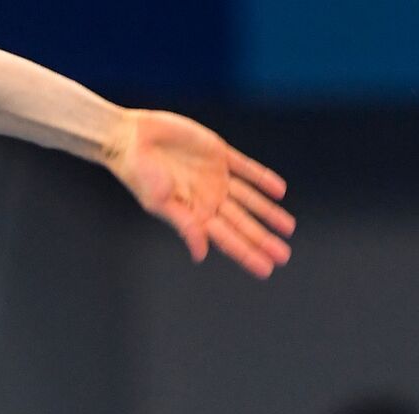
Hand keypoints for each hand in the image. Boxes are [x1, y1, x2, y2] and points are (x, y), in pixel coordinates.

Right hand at [112, 109, 294, 278]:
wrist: (130, 138)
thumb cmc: (138, 173)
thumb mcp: (159, 203)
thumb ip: (184, 225)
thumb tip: (201, 255)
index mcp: (194, 214)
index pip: (227, 239)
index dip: (247, 254)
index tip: (266, 269)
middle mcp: (207, 198)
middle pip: (242, 223)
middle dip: (262, 239)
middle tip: (283, 256)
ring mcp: (214, 177)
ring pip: (249, 199)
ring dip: (268, 213)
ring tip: (288, 227)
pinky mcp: (217, 153)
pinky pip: (246, 168)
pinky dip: (262, 179)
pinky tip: (279, 190)